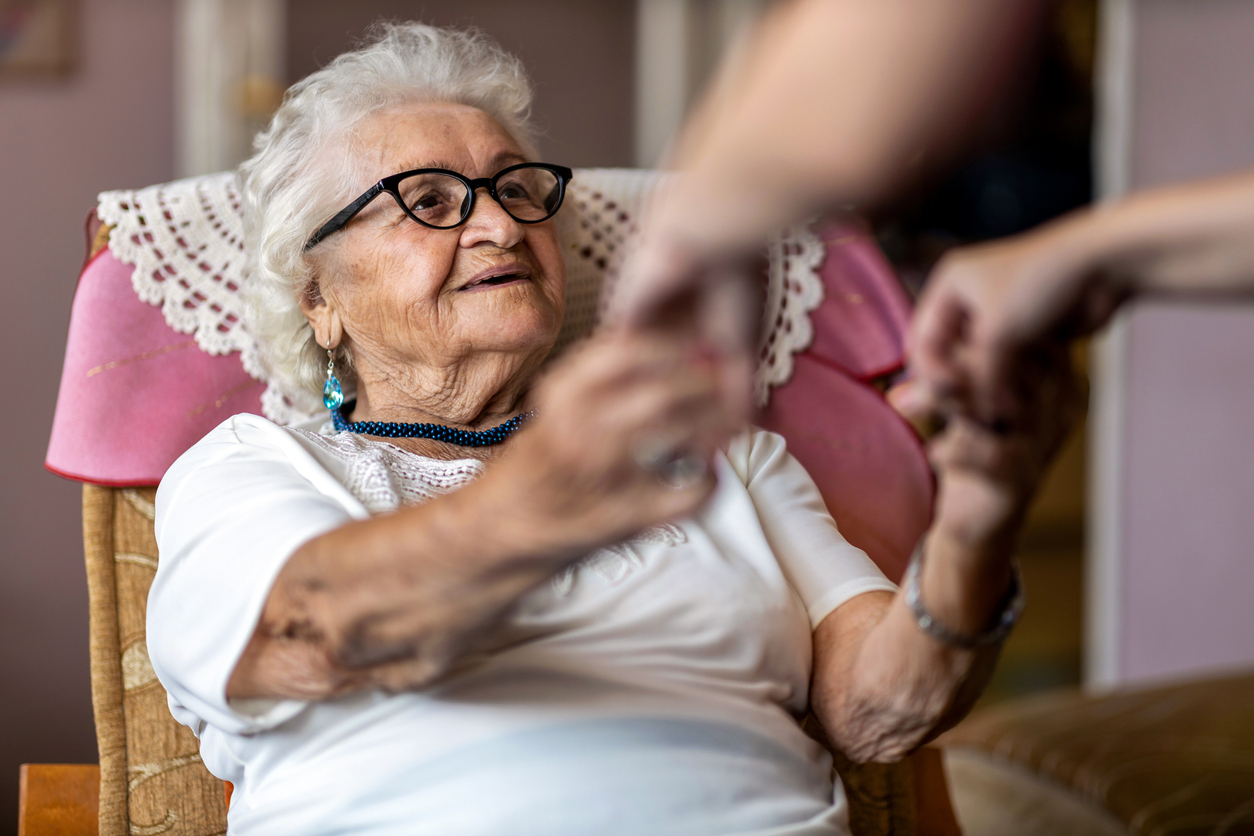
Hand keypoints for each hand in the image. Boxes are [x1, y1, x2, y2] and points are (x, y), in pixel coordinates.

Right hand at [496, 332, 738, 555]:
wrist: (496, 534)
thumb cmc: (537, 466)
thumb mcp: (556, 409)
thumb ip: (602, 380)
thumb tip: (672, 347)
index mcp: (560, 394)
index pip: (625, 350)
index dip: (674, 345)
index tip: (699, 348)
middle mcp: (575, 429)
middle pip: (660, 390)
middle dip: (706, 384)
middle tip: (730, 384)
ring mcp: (597, 476)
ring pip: (675, 432)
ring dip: (715, 422)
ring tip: (732, 421)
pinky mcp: (619, 520)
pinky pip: (683, 494)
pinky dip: (709, 481)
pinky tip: (708, 475)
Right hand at [910, 219, 1125, 422]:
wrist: (1104, 265)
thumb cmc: (1042, 281)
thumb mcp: (999, 332)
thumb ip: (980, 378)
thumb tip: (981, 419)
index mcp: (949, 286)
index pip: (922, 341)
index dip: (931, 374)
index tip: (953, 397)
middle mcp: (968, 298)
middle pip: (947, 355)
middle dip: (958, 384)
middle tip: (971, 410)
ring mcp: (998, 315)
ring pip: (978, 364)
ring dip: (986, 387)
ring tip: (998, 409)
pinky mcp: (1026, 330)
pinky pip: (1006, 365)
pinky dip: (1008, 383)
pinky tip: (1017, 401)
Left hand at [925, 342, 1082, 558]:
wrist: (978, 521)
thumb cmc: (975, 445)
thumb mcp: (972, 396)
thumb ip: (965, 363)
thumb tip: (934, 329)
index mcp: (1053, 382)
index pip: (1025, 338)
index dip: (980, 332)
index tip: (940, 337)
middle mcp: (1055, 411)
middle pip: (1013, 366)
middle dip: (958, 362)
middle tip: (916, 367)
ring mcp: (1041, 447)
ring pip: (998, 405)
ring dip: (946, 399)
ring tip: (905, 401)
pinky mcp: (1018, 483)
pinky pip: (988, 456)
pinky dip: (952, 451)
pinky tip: (932, 452)